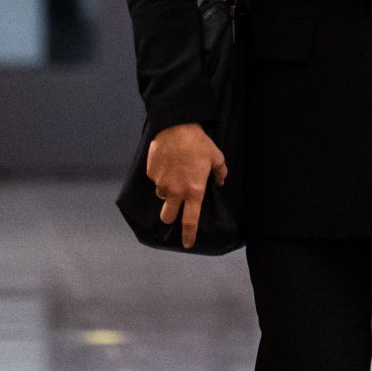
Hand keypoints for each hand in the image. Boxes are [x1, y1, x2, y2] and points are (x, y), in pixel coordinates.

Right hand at [146, 122, 226, 249]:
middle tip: (175, 210)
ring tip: (174, 176)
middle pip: (167, 217)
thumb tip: (220, 181)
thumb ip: (219, 173)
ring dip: (166, 193)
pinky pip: (155, 180)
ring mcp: (161, 183)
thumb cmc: (199, 143)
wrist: (176, 126)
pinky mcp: (151, 173)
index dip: (189, 235)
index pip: (190, 221)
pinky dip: (161, 176)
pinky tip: (167, 163)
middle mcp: (175, 191)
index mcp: (193, 191)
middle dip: (170, 217)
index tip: (188, 244)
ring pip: (161, 197)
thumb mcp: (216, 157)